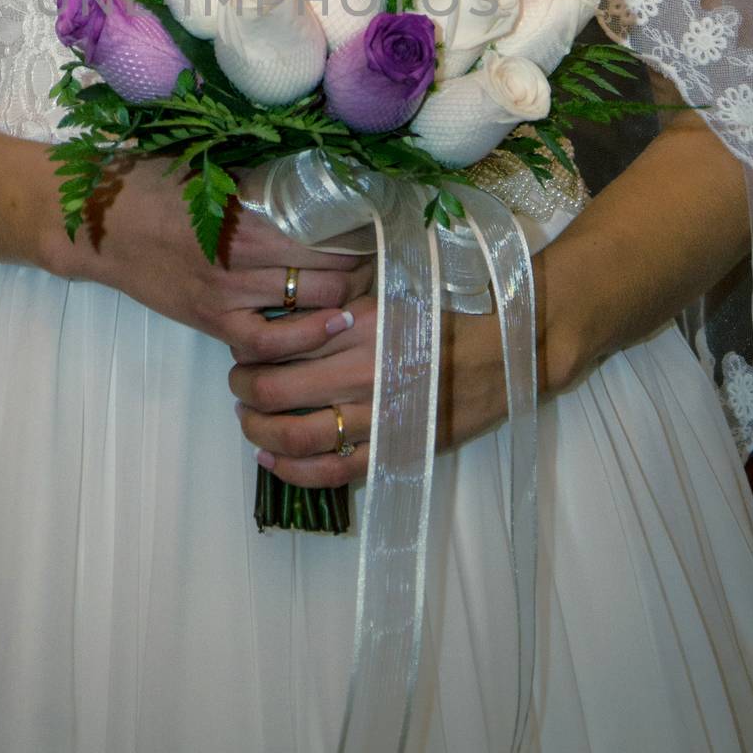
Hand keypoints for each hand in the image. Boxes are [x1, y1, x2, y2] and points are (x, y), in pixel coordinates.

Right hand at [55, 152, 374, 351]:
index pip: (326, 231)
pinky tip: (325, 326)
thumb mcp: (212, 168)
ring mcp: (225, 296)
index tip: (381, 227)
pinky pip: (266, 344)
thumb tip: (320, 171)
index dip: (362, 233)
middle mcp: (241, 260)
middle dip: (361, 269)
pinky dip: (300, 340)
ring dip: (341, 301)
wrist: (97, 224)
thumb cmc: (154, 182)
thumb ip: (262, 179)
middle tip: (378, 261)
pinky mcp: (210, 321)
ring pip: (307, 308)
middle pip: (328, 273)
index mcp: (245, 214)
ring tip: (362, 292)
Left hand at [227, 249, 573, 486]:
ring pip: (298, 436)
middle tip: (237, 385)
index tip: (241, 347)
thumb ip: (348, 290)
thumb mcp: (397, 280)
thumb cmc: (454, 302)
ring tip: (249, 422)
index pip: (281, 342)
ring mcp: (382, 415)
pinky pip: (336, 471)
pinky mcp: (399, 447)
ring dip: (261, 433)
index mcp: (361, 324)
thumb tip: (296, 290)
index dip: (250, 348)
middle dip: (245, 390)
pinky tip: (275, 462)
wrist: (514, 342)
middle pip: (277, 391)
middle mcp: (364, 371)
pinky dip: (297, 472)